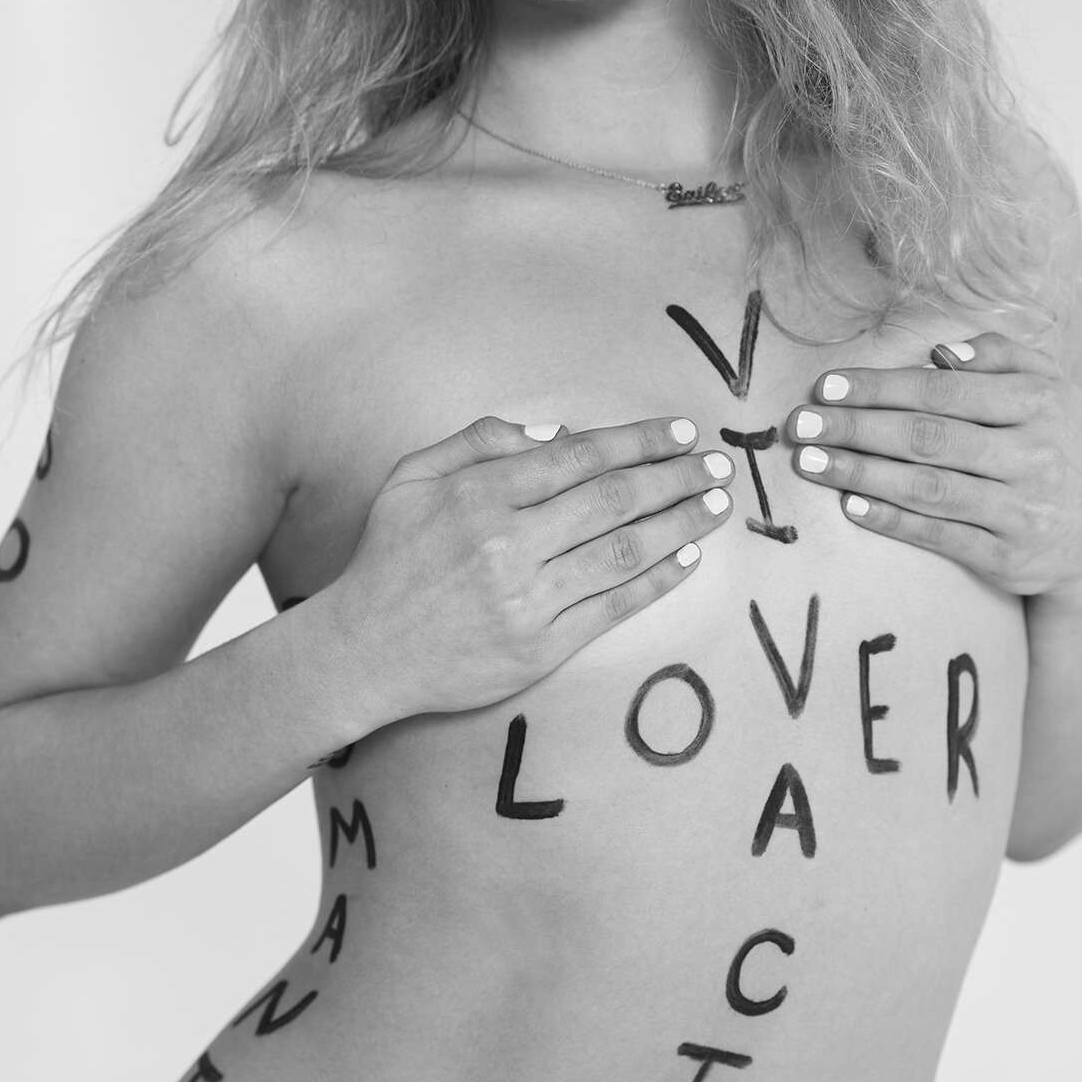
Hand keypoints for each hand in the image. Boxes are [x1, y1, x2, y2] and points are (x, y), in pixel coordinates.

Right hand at [330, 414, 736, 718]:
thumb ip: (480, 441)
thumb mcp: (413, 478)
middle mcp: (509, 544)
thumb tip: (556, 430)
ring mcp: (529, 599)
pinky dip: (658, 580)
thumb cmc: (389, 558)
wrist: (363, 651)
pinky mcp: (541, 647)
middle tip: (718, 465)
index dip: (640, 440)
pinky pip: (615, 606)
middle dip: (677, 476)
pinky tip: (688, 558)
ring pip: (625, 550)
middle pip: (615, 499)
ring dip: (682, 524)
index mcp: (481, 494)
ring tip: (718, 505)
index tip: (682, 431)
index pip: (580, 456)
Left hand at [783, 334, 1081, 602]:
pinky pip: (941, 536)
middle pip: (930, 437)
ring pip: (929, 488)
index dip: (882, 387)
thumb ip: (999, 356)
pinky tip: (851, 506)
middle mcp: (1033, 455)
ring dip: (862, 473)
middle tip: (801, 425)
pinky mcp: (1007, 557)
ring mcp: (1021, 510)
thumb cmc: (1052, 445)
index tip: (827, 386)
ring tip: (811, 463)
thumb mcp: (1047, 389)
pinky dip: (893, 520)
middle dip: (857, 428)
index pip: (944, 390)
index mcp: (1039, 402)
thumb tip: (940, 352)